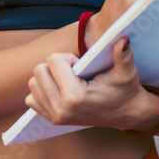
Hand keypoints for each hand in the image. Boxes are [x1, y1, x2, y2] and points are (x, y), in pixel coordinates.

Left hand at [25, 36, 158, 128]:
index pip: (53, 61)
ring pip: (34, 83)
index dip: (68, 57)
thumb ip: (123, 54)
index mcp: (74, 96)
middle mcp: (61, 109)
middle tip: (74, 72)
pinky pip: (32, 98)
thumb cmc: (125, 89)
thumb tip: (122, 38)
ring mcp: (55, 116)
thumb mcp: (126, 71)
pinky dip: (43, 90)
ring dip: (48, 77)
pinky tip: (60, 89)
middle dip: (56, 65)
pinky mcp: (52, 120)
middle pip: (39, 71)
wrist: (126, 113)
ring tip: (68, 80)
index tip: (81, 65)